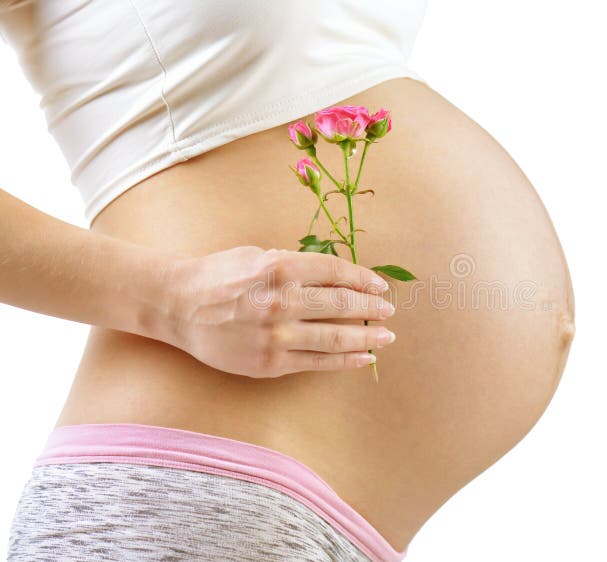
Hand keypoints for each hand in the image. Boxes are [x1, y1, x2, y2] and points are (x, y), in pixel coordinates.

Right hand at [160, 246, 395, 377]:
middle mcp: (281, 302)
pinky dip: (345, 361)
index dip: (363, 279)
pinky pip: (317, 363)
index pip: (335, 272)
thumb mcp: (256, 255)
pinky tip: (363, 358)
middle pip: (341, 305)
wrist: (178, 306)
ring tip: (386, 336)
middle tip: (388, 310)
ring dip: (366, 336)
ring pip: (335, 338)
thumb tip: (335, 274)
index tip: (380, 285)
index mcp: (279, 268)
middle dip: (371, 308)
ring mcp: (276, 336)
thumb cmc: (218, 275)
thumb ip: (294, 263)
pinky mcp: (270, 363)